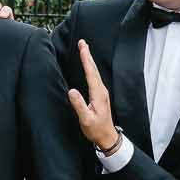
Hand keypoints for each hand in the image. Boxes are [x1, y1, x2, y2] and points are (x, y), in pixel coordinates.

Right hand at [66, 38, 120, 152]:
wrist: (107, 136)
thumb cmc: (96, 129)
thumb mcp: (86, 119)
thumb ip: (79, 105)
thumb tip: (72, 91)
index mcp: (98, 94)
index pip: (90, 73)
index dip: (86, 59)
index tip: (82, 47)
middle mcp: (101, 90)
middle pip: (93, 69)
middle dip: (87, 55)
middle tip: (82, 43)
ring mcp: (101, 92)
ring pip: (94, 72)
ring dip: (89, 60)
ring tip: (84, 50)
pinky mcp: (100, 95)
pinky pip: (94, 77)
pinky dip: (90, 69)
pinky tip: (88, 67)